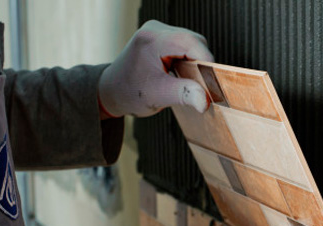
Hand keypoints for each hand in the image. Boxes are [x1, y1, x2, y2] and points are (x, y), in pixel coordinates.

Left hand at [98, 20, 213, 117]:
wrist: (112, 92)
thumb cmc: (129, 93)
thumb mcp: (157, 96)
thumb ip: (183, 94)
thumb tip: (205, 100)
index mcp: (152, 39)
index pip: (192, 43)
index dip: (206, 63)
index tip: (211, 84)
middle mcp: (155, 29)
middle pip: (195, 42)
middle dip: (200, 64)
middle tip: (196, 86)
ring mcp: (158, 31)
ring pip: (192, 43)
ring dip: (194, 63)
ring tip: (184, 81)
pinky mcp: (161, 38)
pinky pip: (185, 45)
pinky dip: (188, 61)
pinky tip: (179, 74)